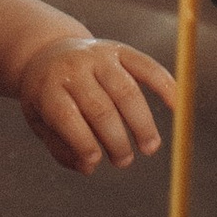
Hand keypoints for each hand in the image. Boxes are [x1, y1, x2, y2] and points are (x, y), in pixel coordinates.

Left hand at [16, 34, 180, 172]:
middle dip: (116, 140)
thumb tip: (89, 167)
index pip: (66, 116)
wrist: (48, 51)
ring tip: (149, 147)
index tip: (96, 162)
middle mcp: (74, 68)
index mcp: (49, 87)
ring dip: (142, 123)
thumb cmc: (48, 97)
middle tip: (124, 161)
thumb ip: (60, 148)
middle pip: (100, 107)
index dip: (83, 142)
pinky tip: (177, 106)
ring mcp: (98, 56)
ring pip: (126, 91)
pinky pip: (146, 66)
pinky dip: (165, 85)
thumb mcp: (39, 121)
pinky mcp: (119, 49)